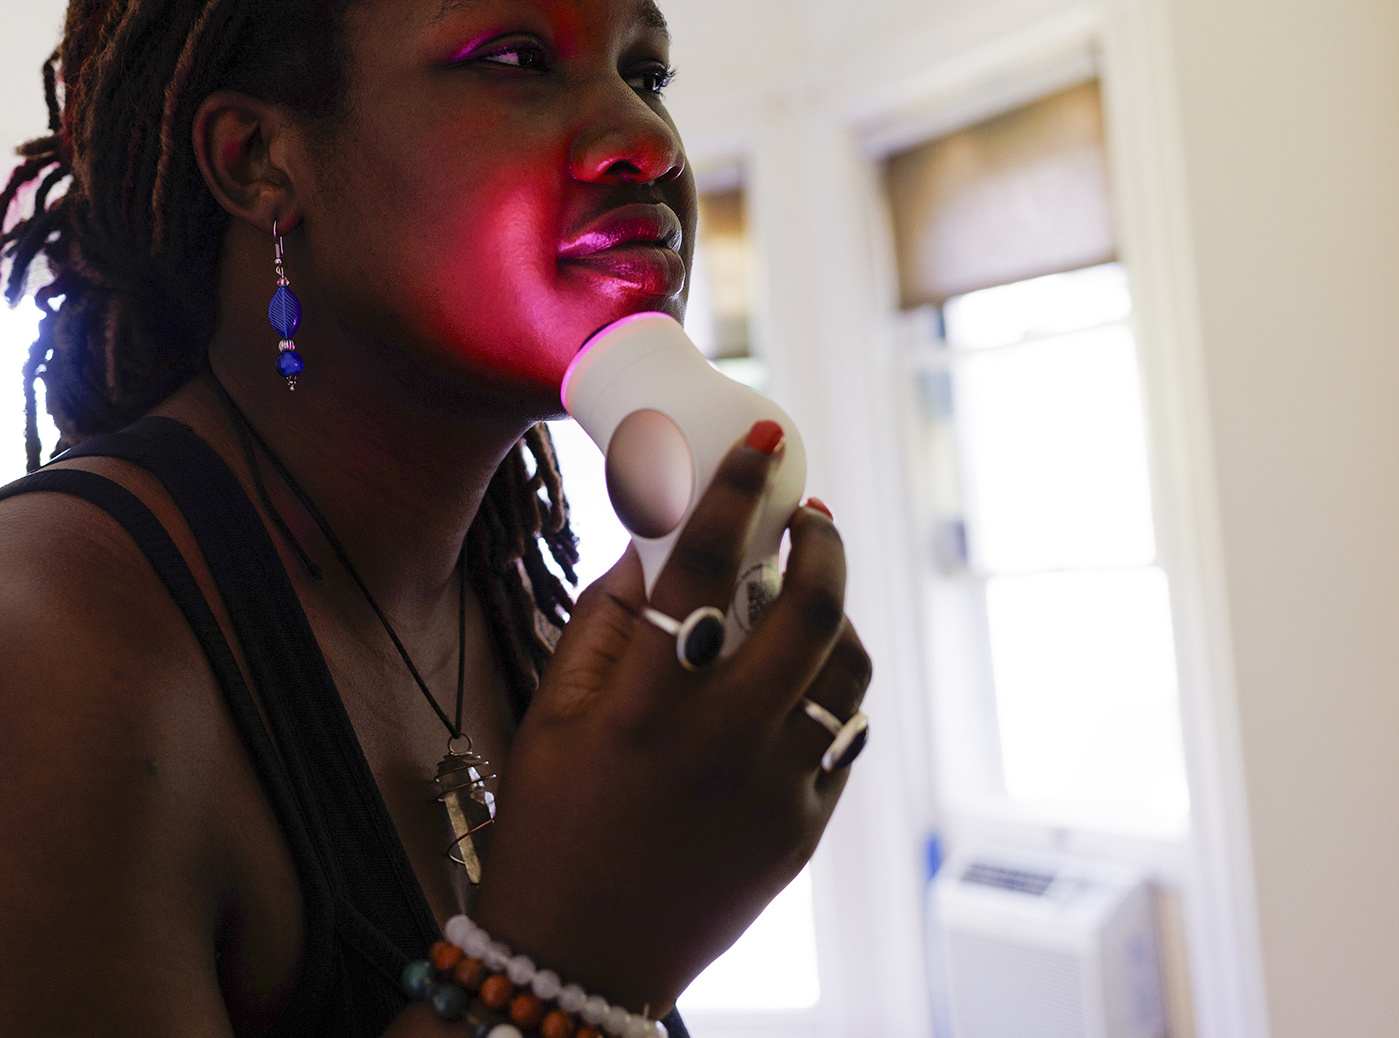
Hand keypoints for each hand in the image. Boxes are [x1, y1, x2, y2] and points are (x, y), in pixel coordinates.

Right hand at [473, 424, 869, 1017]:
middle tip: (808, 516)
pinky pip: (845, 734)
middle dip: (823, 542)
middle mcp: (720, 742)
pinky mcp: (804, 830)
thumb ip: (601, 624)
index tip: (768, 439)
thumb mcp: (550, 717)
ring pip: (848, 670)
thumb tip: (652, 546)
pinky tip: (805, 672)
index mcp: (644, 706)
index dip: (741, 490)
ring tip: (810, 591)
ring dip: (839, 613)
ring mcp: (774, 789)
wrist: (578, 958)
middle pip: (812, 610)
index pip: (707, 567)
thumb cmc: (550, 827)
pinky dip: (832, 688)